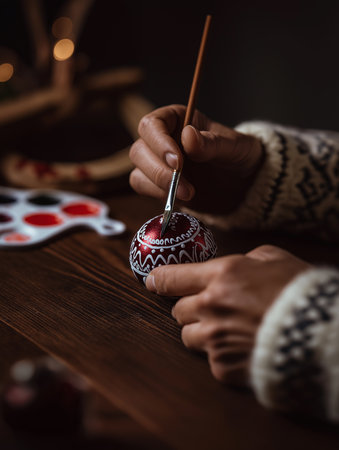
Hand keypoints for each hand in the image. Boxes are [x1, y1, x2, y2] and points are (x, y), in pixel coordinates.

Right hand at [129, 104, 263, 214]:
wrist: (243, 184)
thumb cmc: (239, 156)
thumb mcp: (234, 147)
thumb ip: (212, 142)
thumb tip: (188, 136)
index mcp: (177, 119)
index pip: (152, 124)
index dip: (159, 143)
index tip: (178, 161)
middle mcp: (162, 139)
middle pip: (139, 151)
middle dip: (159, 171)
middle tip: (185, 186)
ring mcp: (157, 163)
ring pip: (138, 171)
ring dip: (159, 186)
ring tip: (189, 193)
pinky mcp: (158, 184)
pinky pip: (143, 188)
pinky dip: (159, 195)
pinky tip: (181, 199)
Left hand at [146, 245, 311, 385]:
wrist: (320, 333)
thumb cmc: (300, 292)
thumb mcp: (274, 258)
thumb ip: (246, 258)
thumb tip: (235, 263)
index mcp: (221, 276)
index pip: (170, 277)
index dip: (158, 279)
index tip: (153, 281)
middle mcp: (211, 307)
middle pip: (177, 310)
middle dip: (190, 308)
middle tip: (211, 307)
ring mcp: (215, 339)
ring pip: (187, 336)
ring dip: (200, 331)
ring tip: (225, 330)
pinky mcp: (223, 366)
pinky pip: (209, 359)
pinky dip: (220, 354)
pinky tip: (241, 347)